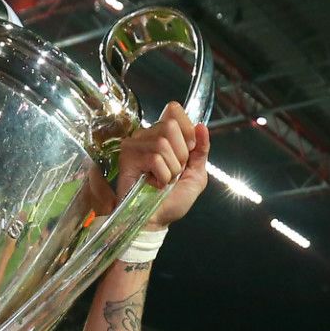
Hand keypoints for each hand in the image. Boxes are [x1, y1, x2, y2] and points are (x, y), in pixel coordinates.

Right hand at [113, 103, 208, 231]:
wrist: (157, 220)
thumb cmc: (173, 200)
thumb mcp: (196, 173)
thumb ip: (201, 149)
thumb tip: (202, 126)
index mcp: (164, 134)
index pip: (174, 109)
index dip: (187, 131)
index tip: (187, 153)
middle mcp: (148, 134)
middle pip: (171, 126)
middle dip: (180, 155)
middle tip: (173, 171)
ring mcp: (135, 144)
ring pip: (163, 143)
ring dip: (171, 169)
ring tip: (162, 180)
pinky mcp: (127, 156)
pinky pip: (154, 158)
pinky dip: (161, 176)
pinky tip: (154, 183)